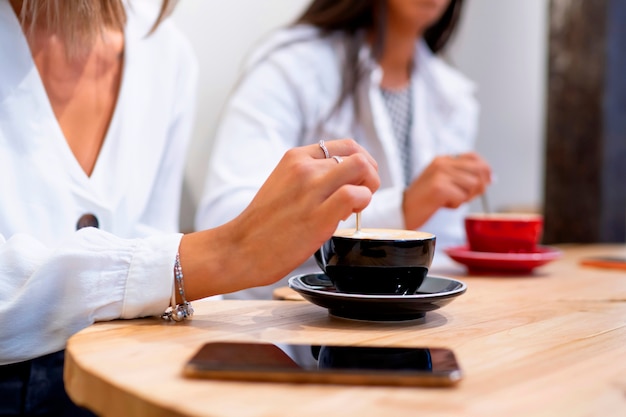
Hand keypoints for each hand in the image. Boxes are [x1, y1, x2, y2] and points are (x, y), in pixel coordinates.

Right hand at [181, 139, 379, 297]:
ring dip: (368, 188)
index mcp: (295, 158)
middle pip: (358, 156)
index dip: (360, 164)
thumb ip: (310, 177)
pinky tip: (349, 217)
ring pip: (361, 168)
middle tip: (361, 197)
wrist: (239, 249)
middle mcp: (304, 168)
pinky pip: (355, 195)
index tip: (355, 183)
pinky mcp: (318, 216)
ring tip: (354, 208)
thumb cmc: (263, 225)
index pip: (346, 145)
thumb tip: (345, 182)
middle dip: (369, 176)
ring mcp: (310, 190)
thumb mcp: (284, 185)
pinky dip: (362, 203)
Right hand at [402, 152, 490, 229]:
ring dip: (464, 198)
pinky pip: (462, 197)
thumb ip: (463, 177)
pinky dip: (455, 205)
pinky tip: (442, 205)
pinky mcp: (439, 187)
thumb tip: (491, 178)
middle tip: (463, 197)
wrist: (403, 211)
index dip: (484, 170)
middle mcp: (442, 163)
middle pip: (479, 171)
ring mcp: (440, 174)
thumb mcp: (443, 182)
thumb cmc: (425, 200)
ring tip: (448, 200)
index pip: (473, 157)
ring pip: (473, 185)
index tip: (486, 181)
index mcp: (442, 159)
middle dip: (477, 187)